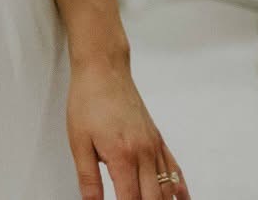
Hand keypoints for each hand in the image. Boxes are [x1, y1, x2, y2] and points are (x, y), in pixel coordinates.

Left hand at [67, 58, 186, 199]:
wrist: (104, 70)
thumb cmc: (88, 101)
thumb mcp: (78, 143)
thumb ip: (88, 179)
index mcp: (123, 155)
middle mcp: (145, 153)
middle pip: (153, 199)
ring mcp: (154, 146)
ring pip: (168, 188)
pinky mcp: (158, 139)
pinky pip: (175, 170)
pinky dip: (179, 190)